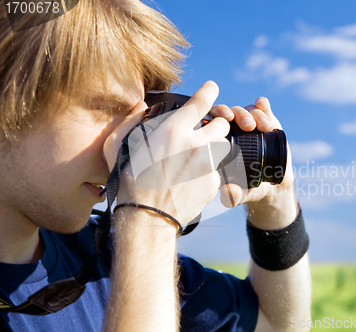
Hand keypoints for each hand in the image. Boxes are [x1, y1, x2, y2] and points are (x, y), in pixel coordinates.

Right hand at [103, 81, 230, 225]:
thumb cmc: (128, 180)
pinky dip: (209, 171)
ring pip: (223, 147)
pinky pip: (218, 170)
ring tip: (198, 157)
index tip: (212, 88)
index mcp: (174, 131)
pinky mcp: (213, 182)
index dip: (209, 91)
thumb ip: (129, 121)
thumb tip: (140, 106)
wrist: (147, 217)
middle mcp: (195, 144)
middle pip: (222, 124)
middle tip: (204, 133)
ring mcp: (207, 164)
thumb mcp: (117, 146)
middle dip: (215, 125)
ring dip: (214, 147)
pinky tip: (193, 179)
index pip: (201, 101)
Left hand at [211, 97, 297, 228]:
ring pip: (246, 110)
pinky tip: (263, 104)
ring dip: (254, 113)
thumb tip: (228, 192)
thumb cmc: (250, 188)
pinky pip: (261, 108)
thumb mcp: (242, 193)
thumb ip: (234, 195)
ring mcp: (249, 125)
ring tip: (264, 126)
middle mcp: (233, 131)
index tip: (226, 120)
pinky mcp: (266, 121)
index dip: (218, 116)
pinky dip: (262, 105)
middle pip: (229, 112)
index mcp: (219, 143)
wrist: (273, 183)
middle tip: (248, 125)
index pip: (212, 123)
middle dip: (238, 114)